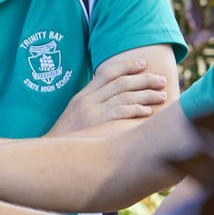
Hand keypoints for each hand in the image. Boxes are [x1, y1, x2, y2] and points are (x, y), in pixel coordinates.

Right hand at [53, 53, 168, 134]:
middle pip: (121, 82)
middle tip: (161, 80)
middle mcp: (88, 100)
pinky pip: (120, 113)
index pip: (107, 72)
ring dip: (146, 94)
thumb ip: (92, 101)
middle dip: (144, 79)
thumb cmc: (68, 135)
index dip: (127, 65)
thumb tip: (115, 94)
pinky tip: (147, 111)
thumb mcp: (75, 113)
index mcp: (83, 94)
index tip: (144, 63)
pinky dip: (136, 110)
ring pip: (124, 96)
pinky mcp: (97, 126)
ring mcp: (92, 112)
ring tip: (161, 96)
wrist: (52, 151)